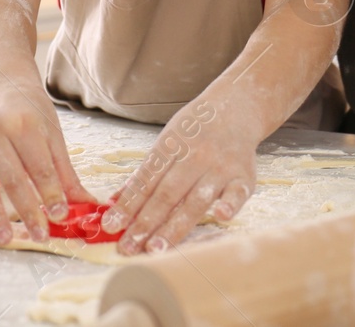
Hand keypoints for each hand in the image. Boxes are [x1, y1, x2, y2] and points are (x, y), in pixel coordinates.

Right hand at [0, 79, 93, 244]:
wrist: (3, 81)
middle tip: (40, 235)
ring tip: (4, 237)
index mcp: (25, 125)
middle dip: (28, 209)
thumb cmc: (32, 111)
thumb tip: (86, 202)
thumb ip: (65, 170)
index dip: (51, 192)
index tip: (60, 217)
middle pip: (13, 177)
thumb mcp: (53, 134)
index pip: (39, 166)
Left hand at [101, 97, 259, 255]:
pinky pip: (237, 193)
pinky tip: (220, 217)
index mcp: (171, 146)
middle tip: (128, 248)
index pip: (145, 181)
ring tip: (156, 248)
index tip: (111, 226)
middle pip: (166, 194)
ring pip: (195, 200)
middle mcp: (194, 156)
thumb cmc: (196, 129)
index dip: (128, 204)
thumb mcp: (166, 141)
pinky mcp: (244, 176)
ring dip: (175, 226)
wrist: (237, 107)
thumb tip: (115, 200)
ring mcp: (220, 167)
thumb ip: (145, 173)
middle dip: (145, 223)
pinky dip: (230, 204)